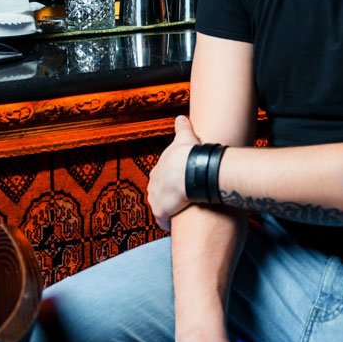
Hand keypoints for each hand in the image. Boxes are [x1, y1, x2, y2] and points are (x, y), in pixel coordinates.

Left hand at [147, 115, 201, 229]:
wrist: (189, 170)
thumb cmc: (187, 154)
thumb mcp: (184, 137)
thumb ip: (182, 127)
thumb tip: (181, 116)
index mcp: (158, 169)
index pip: (160, 177)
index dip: (169, 181)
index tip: (177, 183)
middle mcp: (153, 184)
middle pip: (158, 192)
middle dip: (166, 195)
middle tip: (179, 198)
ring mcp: (156, 198)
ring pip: (158, 206)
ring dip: (166, 209)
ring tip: (177, 211)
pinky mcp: (161, 211)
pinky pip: (162, 220)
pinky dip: (167, 223)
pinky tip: (174, 224)